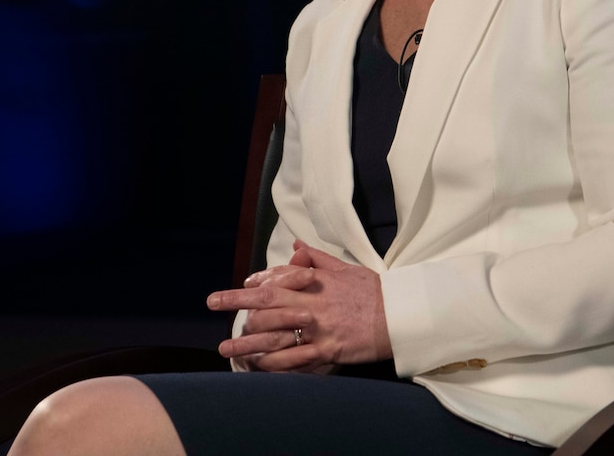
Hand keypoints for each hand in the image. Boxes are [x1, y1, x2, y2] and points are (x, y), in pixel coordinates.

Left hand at [207, 242, 391, 371]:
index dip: (254, 283)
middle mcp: (313, 303)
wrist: (400, 317)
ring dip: (246, 342)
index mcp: (317, 281)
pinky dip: (273, 364)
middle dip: (236, 303)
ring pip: (274, 334)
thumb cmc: (374, 291)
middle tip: (214, 304)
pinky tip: (258, 366)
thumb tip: (297, 246)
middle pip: (267, 303)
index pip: (277, 279)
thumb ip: (318, 259)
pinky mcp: (327, 351)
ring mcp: (319, 328)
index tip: (239, 287)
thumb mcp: (346, 268)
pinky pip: (293, 360)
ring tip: (225, 348)